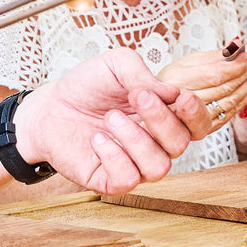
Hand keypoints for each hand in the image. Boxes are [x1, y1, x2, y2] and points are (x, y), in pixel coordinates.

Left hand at [13, 48, 205, 193]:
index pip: (197, 124)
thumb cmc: (87, 87)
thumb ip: (142, 74)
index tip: (181, 99)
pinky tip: (98, 139)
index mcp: (164, 115)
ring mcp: (135, 164)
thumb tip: (171, 92)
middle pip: (180, 143)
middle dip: (161, 119)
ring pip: (158, 166)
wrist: (50, 106)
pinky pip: (127, 179)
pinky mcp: (111, 180)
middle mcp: (155, 143)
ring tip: (110, 117)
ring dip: (136, 139)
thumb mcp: (115, 66)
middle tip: (136, 97)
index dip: (196, 115)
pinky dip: (114, 157)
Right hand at [157, 49, 246, 132]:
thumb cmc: (172, 81)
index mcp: (175, 80)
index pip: (215, 75)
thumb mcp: (186, 63)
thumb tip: (237, 45)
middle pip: (224, 89)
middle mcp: (180, 102)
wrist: (157, 106)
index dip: (235, 65)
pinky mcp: (201, 130)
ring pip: (229, 103)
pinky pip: (229, 115)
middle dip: (244, 74)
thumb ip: (213, 56)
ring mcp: (191, 120)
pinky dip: (243, 101)